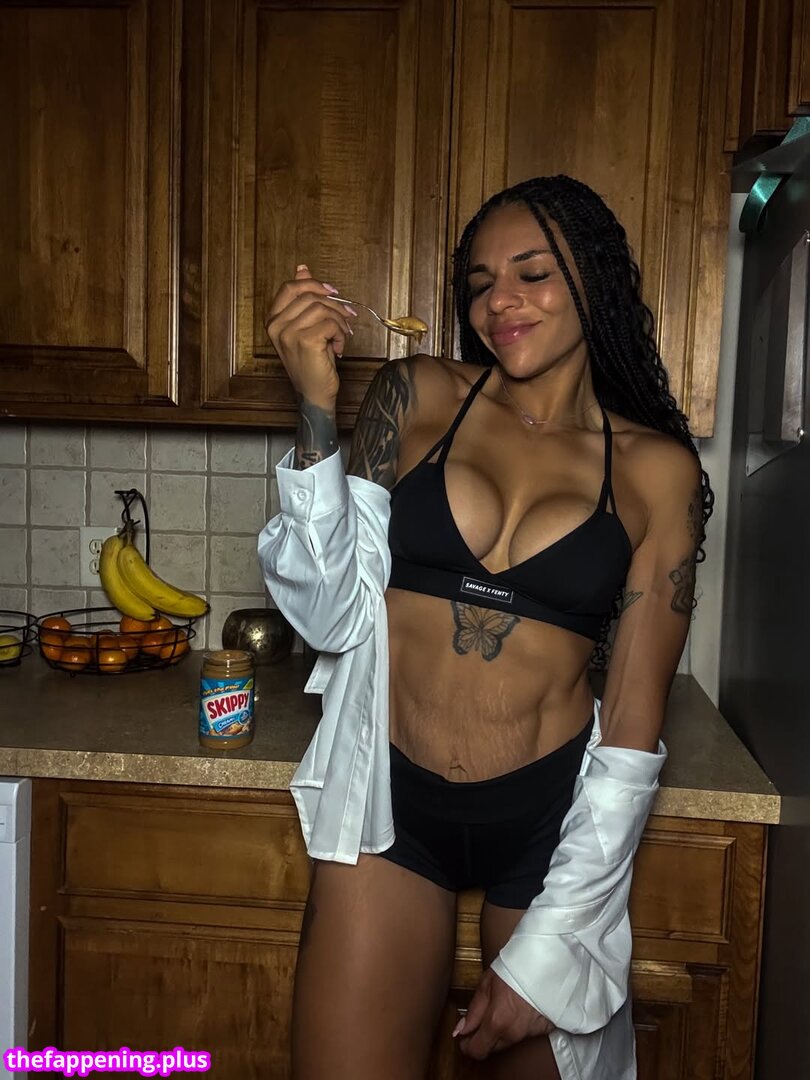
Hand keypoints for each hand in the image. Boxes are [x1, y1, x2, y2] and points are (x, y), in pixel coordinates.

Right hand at [264, 265, 356, 408]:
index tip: (333, 292)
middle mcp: (276, 325)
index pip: (291, 287)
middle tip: (347, 318)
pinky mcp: (305, 341)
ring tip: (341, 336)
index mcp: (273, 320)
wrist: (314, 393)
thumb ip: (302, 299)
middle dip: (335, 306)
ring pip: (323, 308)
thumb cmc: (311, 361)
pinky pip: (331, 323)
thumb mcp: (305, 326)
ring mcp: (289, 333)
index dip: (314, 284)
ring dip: (340, 322)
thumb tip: (302, 268)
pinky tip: (338, 347)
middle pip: (311, 296)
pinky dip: (341, 334)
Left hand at [454, 968, 554, 1060]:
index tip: (464, 1038)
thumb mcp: (486, 984)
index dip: (467, 1046)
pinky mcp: (544, 1030)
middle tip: (484, 1016)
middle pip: (492, 1047)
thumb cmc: (515, 967)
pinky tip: (520, 1008)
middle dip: (485, 1036)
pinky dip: (520, 1025)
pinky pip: (525, 1034)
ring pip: (509, 1041)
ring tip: (505, 1006)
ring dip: (502, 1030)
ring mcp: (530, 1033)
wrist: (546, 962)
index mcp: (496, 1022)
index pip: (477, 1050)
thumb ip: (473, 1011)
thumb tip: (460, 1030)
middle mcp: (513, 1033)